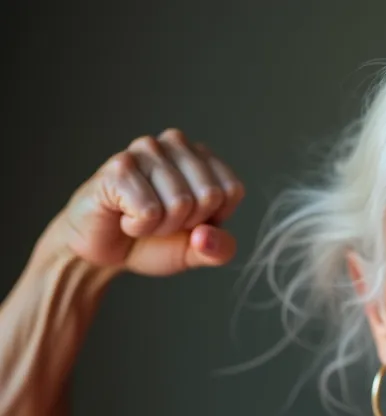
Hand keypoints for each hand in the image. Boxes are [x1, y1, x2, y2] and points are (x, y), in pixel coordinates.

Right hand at [58, 128, 244, 275]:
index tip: (188, 221)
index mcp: (202, 157)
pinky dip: (138, 227)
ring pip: (180, 203)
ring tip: (140, 217)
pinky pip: (149, 210)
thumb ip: (219, 249)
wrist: (105, 253)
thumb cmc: (153, 243)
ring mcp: (145, 150)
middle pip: (209, 195)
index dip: (211, 218)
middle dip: (186, 223)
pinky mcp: (119, 167)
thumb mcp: (198, 251)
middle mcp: (175, 144)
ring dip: (160, 226)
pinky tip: (123, 216)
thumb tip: (205, 237)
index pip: (232, 190)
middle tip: (160, 220)